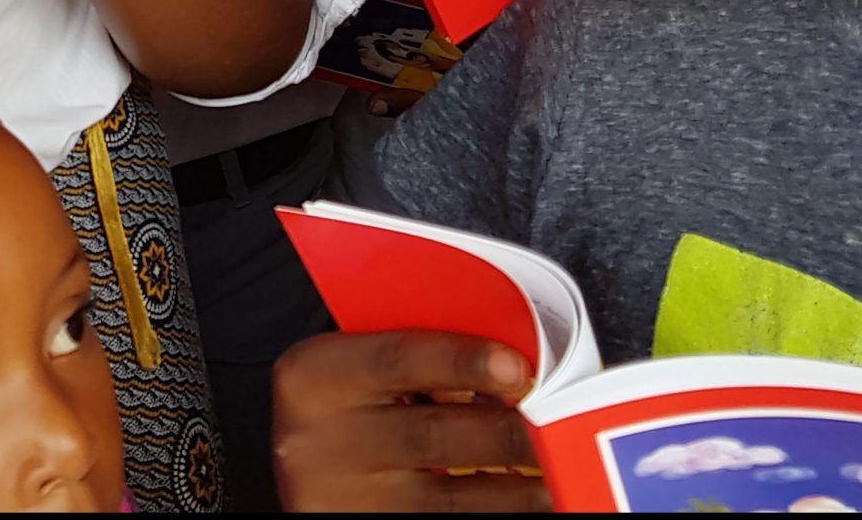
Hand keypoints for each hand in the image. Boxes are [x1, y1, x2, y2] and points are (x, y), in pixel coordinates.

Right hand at [273, 330, 544, 510]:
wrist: (301, 467)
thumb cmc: (345, 406)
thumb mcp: (358, 369)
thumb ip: (416, 358)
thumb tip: (509, 365)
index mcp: (314, 378)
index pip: (395, 358)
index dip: (462, 360)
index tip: (519, 368)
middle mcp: (316, 442)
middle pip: (430, 435)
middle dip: (506, 432)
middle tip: (561, 426)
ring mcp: (339, 500)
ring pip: (445, 499)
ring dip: (514, 492)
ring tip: (556, 480)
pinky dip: (491, 516)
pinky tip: (524, 507)